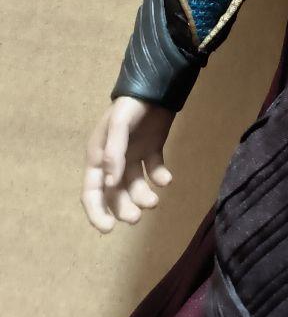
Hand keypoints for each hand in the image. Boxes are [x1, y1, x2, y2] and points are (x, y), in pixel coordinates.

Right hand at [82, 96, 174, 232]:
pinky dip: (159, 177)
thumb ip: (113, 153)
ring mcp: (133, 156)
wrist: (156, 86)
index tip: (108, 229)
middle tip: (137, 216)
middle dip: (124, 208)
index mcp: (97, 157)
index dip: (96, 212)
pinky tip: (166, 179)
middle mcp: (113, 161)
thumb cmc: (131, 105)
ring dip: (142, 196)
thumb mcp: (118, 125)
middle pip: (115, 193)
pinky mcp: (152, 150)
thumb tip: (110, 183)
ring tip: (154, 201)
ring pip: (135, 185)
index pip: (91, 192)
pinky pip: (154, 170)